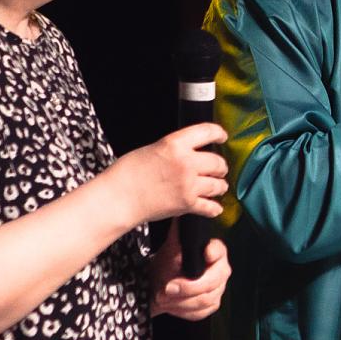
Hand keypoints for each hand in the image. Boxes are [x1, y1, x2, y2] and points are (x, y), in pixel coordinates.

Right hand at [110, 122, 228, 224]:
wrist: (118, 198)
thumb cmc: (128, 172)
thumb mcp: (153, 148)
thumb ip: (175, 148)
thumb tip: (191, 152)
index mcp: (175, 144)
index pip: (208, 131)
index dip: (219, 133)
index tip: (222, 137)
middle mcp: (186, 163)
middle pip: (218, 162)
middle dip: (220, 166)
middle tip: (219, 168)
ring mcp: (189, 185)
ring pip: (218, 184)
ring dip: (220, 185)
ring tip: (219, 186)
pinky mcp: (187, 204)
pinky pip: (211, 207)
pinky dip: (214, 208)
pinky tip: (214, 206)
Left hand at [150, 222, 230, 320]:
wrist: (159, 287)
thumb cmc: (166, 266)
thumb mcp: (170, 250)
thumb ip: (177, 235)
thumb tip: (180, 216)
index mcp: (214, 252)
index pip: (219, 251)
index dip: (212, 253)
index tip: (204, 254)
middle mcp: (221, 270)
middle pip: (214, 282)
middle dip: (188, 287)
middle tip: (168, 288)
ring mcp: (218, 289)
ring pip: (205, 299)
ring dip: (181, 301)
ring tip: (163, 296)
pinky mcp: (212, 305)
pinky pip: (201, 312)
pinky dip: (183, 310)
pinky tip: (172, 304)